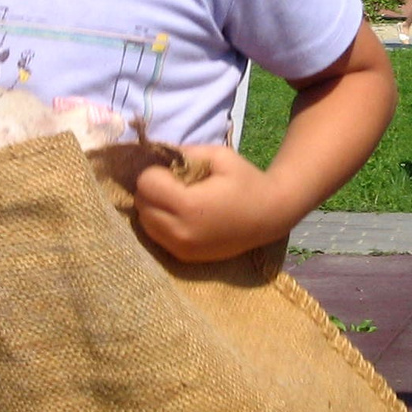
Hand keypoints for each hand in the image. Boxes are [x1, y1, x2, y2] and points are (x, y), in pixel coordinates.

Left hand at [135, 144, 291, 262]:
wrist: (270, 216)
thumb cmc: (246, 181)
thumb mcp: (218, 155)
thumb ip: (183, 153)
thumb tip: (154, 154)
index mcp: (189, 205)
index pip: (145, 184)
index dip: (155, 171)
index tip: (172, 169)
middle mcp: (180, 231)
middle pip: (141, 204)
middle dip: (151, 189)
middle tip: (173, 183)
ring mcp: (181, 248)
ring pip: (144, 222)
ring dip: (153, 207)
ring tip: (176, 199)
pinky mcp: (184, 258)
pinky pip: (156, 237)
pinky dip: (160, 223)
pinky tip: (180, 214)